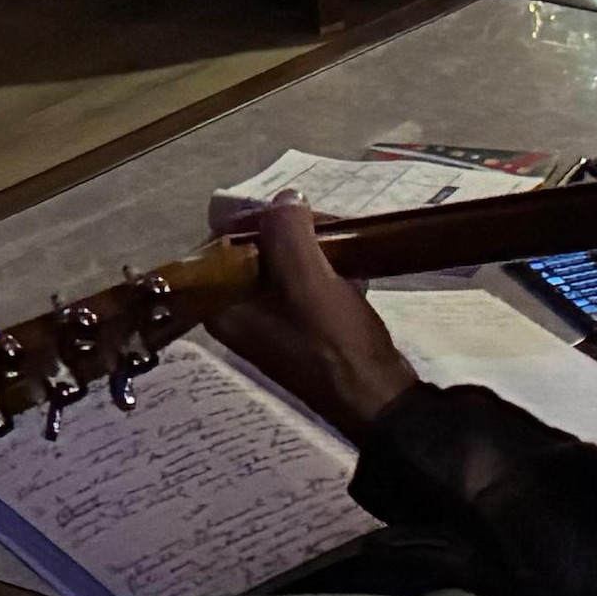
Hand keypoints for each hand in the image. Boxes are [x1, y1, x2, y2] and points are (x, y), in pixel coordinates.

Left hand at [207, 199, 416, 437]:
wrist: (378, 397)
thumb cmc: (334, 341)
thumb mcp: (306, 279)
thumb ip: (286, 232)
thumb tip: (285, 198)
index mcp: (224, 309)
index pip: (219, 245)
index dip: (253, 218)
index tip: (290, 209)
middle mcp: (238, 317)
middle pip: (252, 252)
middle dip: (288, 230)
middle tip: (324, 220)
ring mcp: (271, 325)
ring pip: (281, 266)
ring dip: (310, 245)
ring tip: (341, 234)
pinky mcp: (302, 329)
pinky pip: (303, 284)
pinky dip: (323, 266)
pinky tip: (350, 260)